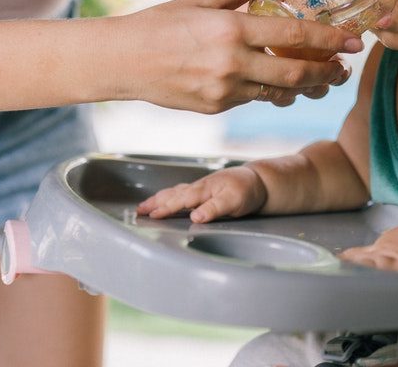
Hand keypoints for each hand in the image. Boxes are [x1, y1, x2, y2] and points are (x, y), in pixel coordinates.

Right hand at [126, 0, 361, 113]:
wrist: (122, 61)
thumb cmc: (160, 24)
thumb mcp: (203, 0)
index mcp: (231, 29)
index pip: (293, 34)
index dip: (328, 39)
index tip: (352, 42)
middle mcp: (231, 63)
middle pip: (295, 72)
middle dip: (326, 72)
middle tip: (344, 68)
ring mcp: (224, 90)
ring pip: (278, 92)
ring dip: (304, 86)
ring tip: (321, 79)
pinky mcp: (215, 107)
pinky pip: (253, 99)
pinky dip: (270, 90)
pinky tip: (279, 82)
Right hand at [136, 166, 267, 222]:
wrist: (259, 181)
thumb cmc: (246, 191)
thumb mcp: (234, 201)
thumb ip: (214, 209)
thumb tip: (195, 216)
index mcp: (204, 189)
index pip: (181, 200)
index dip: (166, 208)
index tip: (152, 215)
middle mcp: (199, 187)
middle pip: (173, 195)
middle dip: (155, 202)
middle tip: (138, 211)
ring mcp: (200, 187)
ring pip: (175, 192)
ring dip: (159, 199)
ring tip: (144, 206)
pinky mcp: (203, 190)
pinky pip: (181, 192)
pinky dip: (169, 195)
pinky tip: (166, 198)